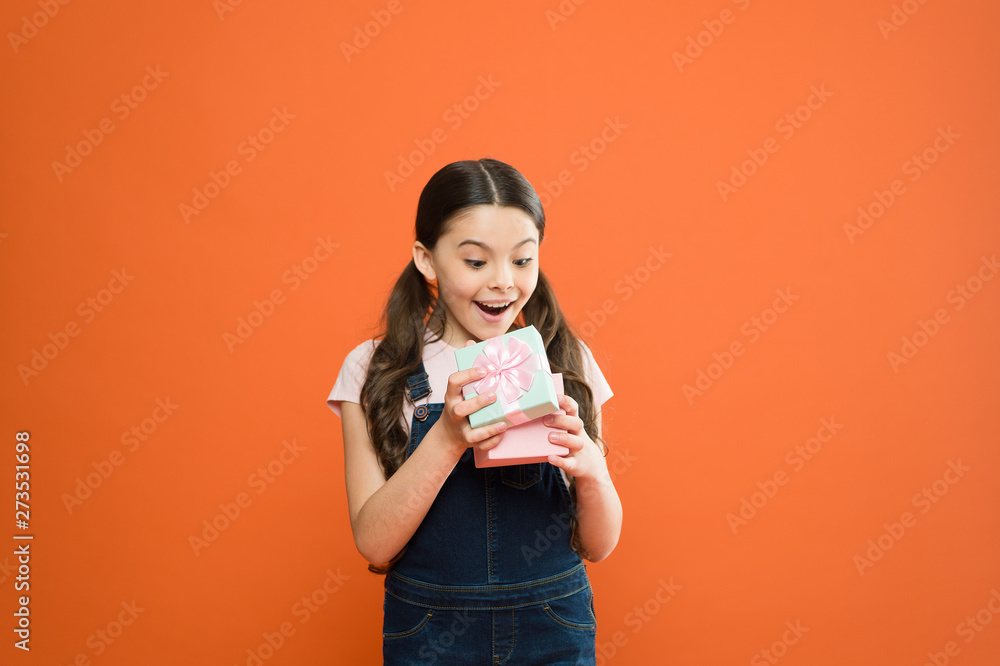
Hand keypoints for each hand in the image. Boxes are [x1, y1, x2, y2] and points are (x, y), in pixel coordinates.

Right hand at [430, 340, 507, 456]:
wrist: (448, 435)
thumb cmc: (459, 404)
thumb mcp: (459, 388)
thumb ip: (467, 367)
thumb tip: (471, 342)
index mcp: (452, 396)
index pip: (453, 382)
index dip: (467, 375)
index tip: (484, 370)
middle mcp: (454, 413)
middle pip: (461, 409)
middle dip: (477, 403)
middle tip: (494, 394)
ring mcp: (461, 429)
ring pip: (471, 432)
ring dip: (488, 427)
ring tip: (504, 420)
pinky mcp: (469, 442)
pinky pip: (480, 444)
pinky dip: (492, 440)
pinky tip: (503, 431)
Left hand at [543, 394, 608, 481]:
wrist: (589, 465)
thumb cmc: (570, 442)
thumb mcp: (566, 429)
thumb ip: (552, 420)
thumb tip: (526, 410)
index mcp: (574, 423)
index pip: (574, 409)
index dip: (566, 402)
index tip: (556, 397)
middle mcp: (578, 435)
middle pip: (576, 423)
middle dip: (562, 420)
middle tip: (546, 421)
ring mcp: (579, 450)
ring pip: (577, 442)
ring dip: (564, 438)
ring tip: (550, 437)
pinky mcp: (576, 464)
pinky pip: (570, 463)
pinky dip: (560, 460)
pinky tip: (550, 458)